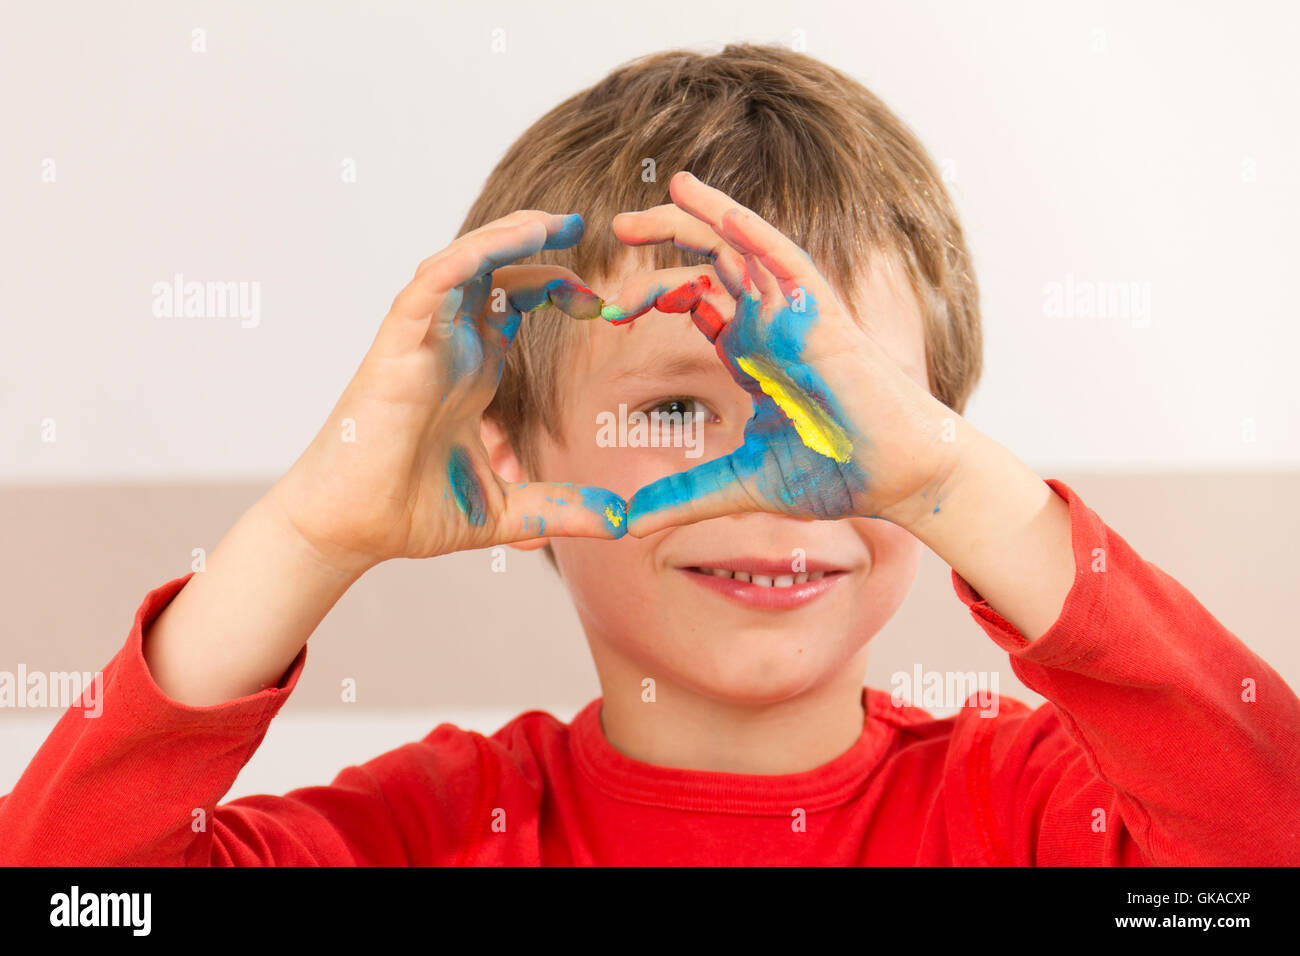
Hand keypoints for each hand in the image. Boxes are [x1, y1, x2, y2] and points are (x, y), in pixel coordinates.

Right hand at [269, 210, 627, 574]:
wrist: (352, 533)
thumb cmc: (410, 513)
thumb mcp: (510, 511)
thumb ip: (563, 508)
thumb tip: (621, 522)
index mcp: (472, 370)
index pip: (516, 302)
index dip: (558, 287)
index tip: (603, 303)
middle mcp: (448, 346)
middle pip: (492, 268)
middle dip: (534, 238)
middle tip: (581, 224)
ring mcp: (421, 343)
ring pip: (461, 262)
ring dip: (505, 235)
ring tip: (551, 222)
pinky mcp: (395, 350)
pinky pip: (430, 285)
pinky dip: (468, 258)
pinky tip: (511, 244)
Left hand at [600, 171, 960, 535]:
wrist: (898, 476)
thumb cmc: (837, 470)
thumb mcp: (743, 484)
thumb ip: (684, 497)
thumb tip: (626, 523)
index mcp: (752, 351)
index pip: (696, 301)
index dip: (652, 293)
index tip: (608, 308)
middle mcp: (771, 324)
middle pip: (711, 262)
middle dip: (664, 238)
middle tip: (614, 225)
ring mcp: (796, 314)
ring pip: (743, 245)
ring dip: (701, 216)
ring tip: (665, 191)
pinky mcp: (822, 315)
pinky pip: (784, 258)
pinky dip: (749, 230)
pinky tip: (714, 207)